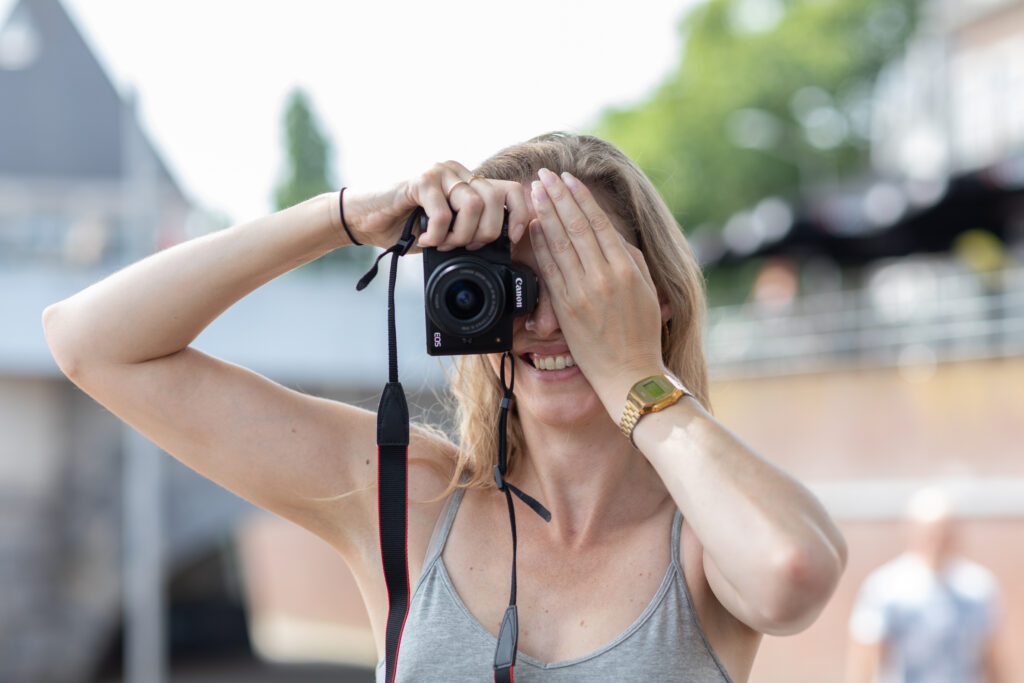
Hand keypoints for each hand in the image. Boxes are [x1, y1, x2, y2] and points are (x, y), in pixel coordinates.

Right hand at [340, 161, 529, 250]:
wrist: (365, 220)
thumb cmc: (406, 227)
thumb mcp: (448, 231)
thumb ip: (473, 229)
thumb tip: (506, 245)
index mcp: (470, 182)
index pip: (511, 190)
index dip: (520, 215)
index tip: (513, 238)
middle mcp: (458, 172)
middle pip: (495, 199)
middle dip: (484, 234)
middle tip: (463, 247)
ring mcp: (440, 173)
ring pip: (474, 205)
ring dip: (460, 235)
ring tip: (442, 244)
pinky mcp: (421, 180)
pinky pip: (443, 212)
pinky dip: (437, 235)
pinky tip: (424, 240)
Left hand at [528, 168, 666, 417]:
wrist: (628, 373)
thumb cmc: (642, 332)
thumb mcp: (646, 289)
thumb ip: (630, 257)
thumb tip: (610, 232)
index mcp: (626, 269)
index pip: (598, 223)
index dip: (580, 198)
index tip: (567, 179)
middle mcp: (602, 277)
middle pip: (575, 227)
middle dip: (557, 197)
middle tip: (543, 175)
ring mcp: (581, 293)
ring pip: (559, 245)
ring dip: (545, 215)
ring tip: (533, 192)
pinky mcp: (565, 309)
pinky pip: (550, 271)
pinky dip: (540, 247)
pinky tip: (533, 229)